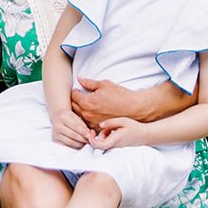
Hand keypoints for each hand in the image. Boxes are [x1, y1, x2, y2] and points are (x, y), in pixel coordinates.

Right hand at [50, 107, 90, 147]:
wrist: (57, 117)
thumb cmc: (69, 118)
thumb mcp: (76, 118)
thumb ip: (83, 125)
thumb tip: (91, 135)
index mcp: (63, 117)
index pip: (75, 126)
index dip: (84, 132)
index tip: (90, 136)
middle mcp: (57, 126)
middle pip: (73, 135)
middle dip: (83, 139)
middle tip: (89, 141)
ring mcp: (55, 134)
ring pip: (70, 142)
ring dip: (79, 144)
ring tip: (85, 143)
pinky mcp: (54, 140)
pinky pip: (66, 147)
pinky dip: (74, 147)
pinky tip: (78, 145)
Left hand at [72, 76, 192, 124]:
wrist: (134, 108)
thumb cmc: (120, 95)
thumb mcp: (104, 85)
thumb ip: (89, 83)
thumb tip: (79, 79)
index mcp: (87, 102)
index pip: (73, 95)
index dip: (76, 91)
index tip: (79, 89)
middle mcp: (87, 114)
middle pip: (73, 107)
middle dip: (76, 100)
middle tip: (81, 96)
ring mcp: (92, 123)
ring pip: (78, 116)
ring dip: (80, 110)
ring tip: (86, 105)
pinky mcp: (98, 128)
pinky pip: (86, 123)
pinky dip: (86, 118)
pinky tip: (92, 113)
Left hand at [90, 116, 143, 149]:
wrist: (145, 136)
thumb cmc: (134, 128)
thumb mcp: (123, 121)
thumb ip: (110, 123)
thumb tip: (99, 125)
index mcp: (115, 139)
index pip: (100, 145)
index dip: (92, 140)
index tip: (91, 132)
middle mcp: (114, 146)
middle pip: (99, 145)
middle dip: (96, 137)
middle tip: (99, 128)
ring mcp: (115, 148)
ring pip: (103, 144)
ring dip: (102, 136)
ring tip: (111, 128)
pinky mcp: (116, 147)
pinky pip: (107, 144)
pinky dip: (106, 137)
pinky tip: (112, 132)